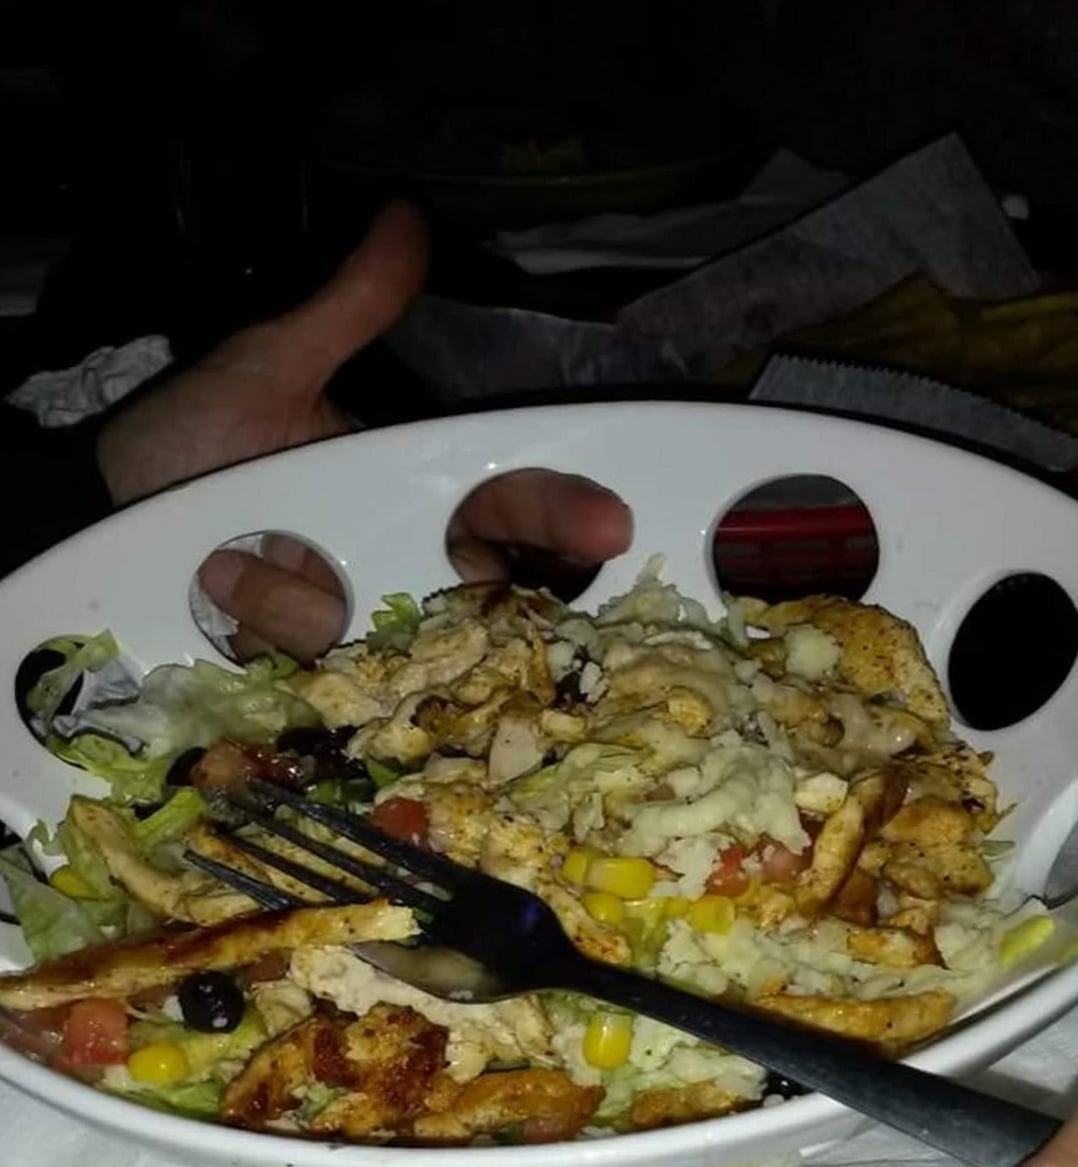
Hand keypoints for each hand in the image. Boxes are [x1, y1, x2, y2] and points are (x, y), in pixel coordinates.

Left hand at [98, 201, 630, 660]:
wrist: (109, 510)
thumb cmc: (194, 439)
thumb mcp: (269, 366)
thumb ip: (349, 310)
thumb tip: (408, 220)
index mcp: (412, 489)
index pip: (504, 502)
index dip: (558, 514)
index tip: (607, 522)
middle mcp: (397, 565)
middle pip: (483, 595)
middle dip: (515, 597)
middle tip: (520, 584)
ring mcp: (354, 625)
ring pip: (391, 635)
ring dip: (309, 592)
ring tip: (237, 555)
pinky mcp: (305, 672)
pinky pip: (326, 673)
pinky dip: (282, 635)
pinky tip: (240, 601)